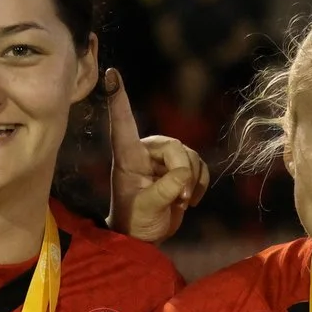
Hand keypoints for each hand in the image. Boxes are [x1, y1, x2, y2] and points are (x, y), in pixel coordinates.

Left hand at [103, 68, 208, 244]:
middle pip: (174, 147)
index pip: (122, 123)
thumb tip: (183, 175)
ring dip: (192, 180)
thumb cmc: (135, 222)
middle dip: (182, 172)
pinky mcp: (179, 169)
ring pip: (190, 155)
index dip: (118, 98)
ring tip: (180, 201)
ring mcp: (162, 160)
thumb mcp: (148, 208)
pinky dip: (200, 182)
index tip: (111, 74)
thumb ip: (165, 189)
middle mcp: (145, 152)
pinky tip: (189, 200)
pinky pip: (199, 165)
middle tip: (179, 198)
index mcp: (127, 157)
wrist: (144, 236)